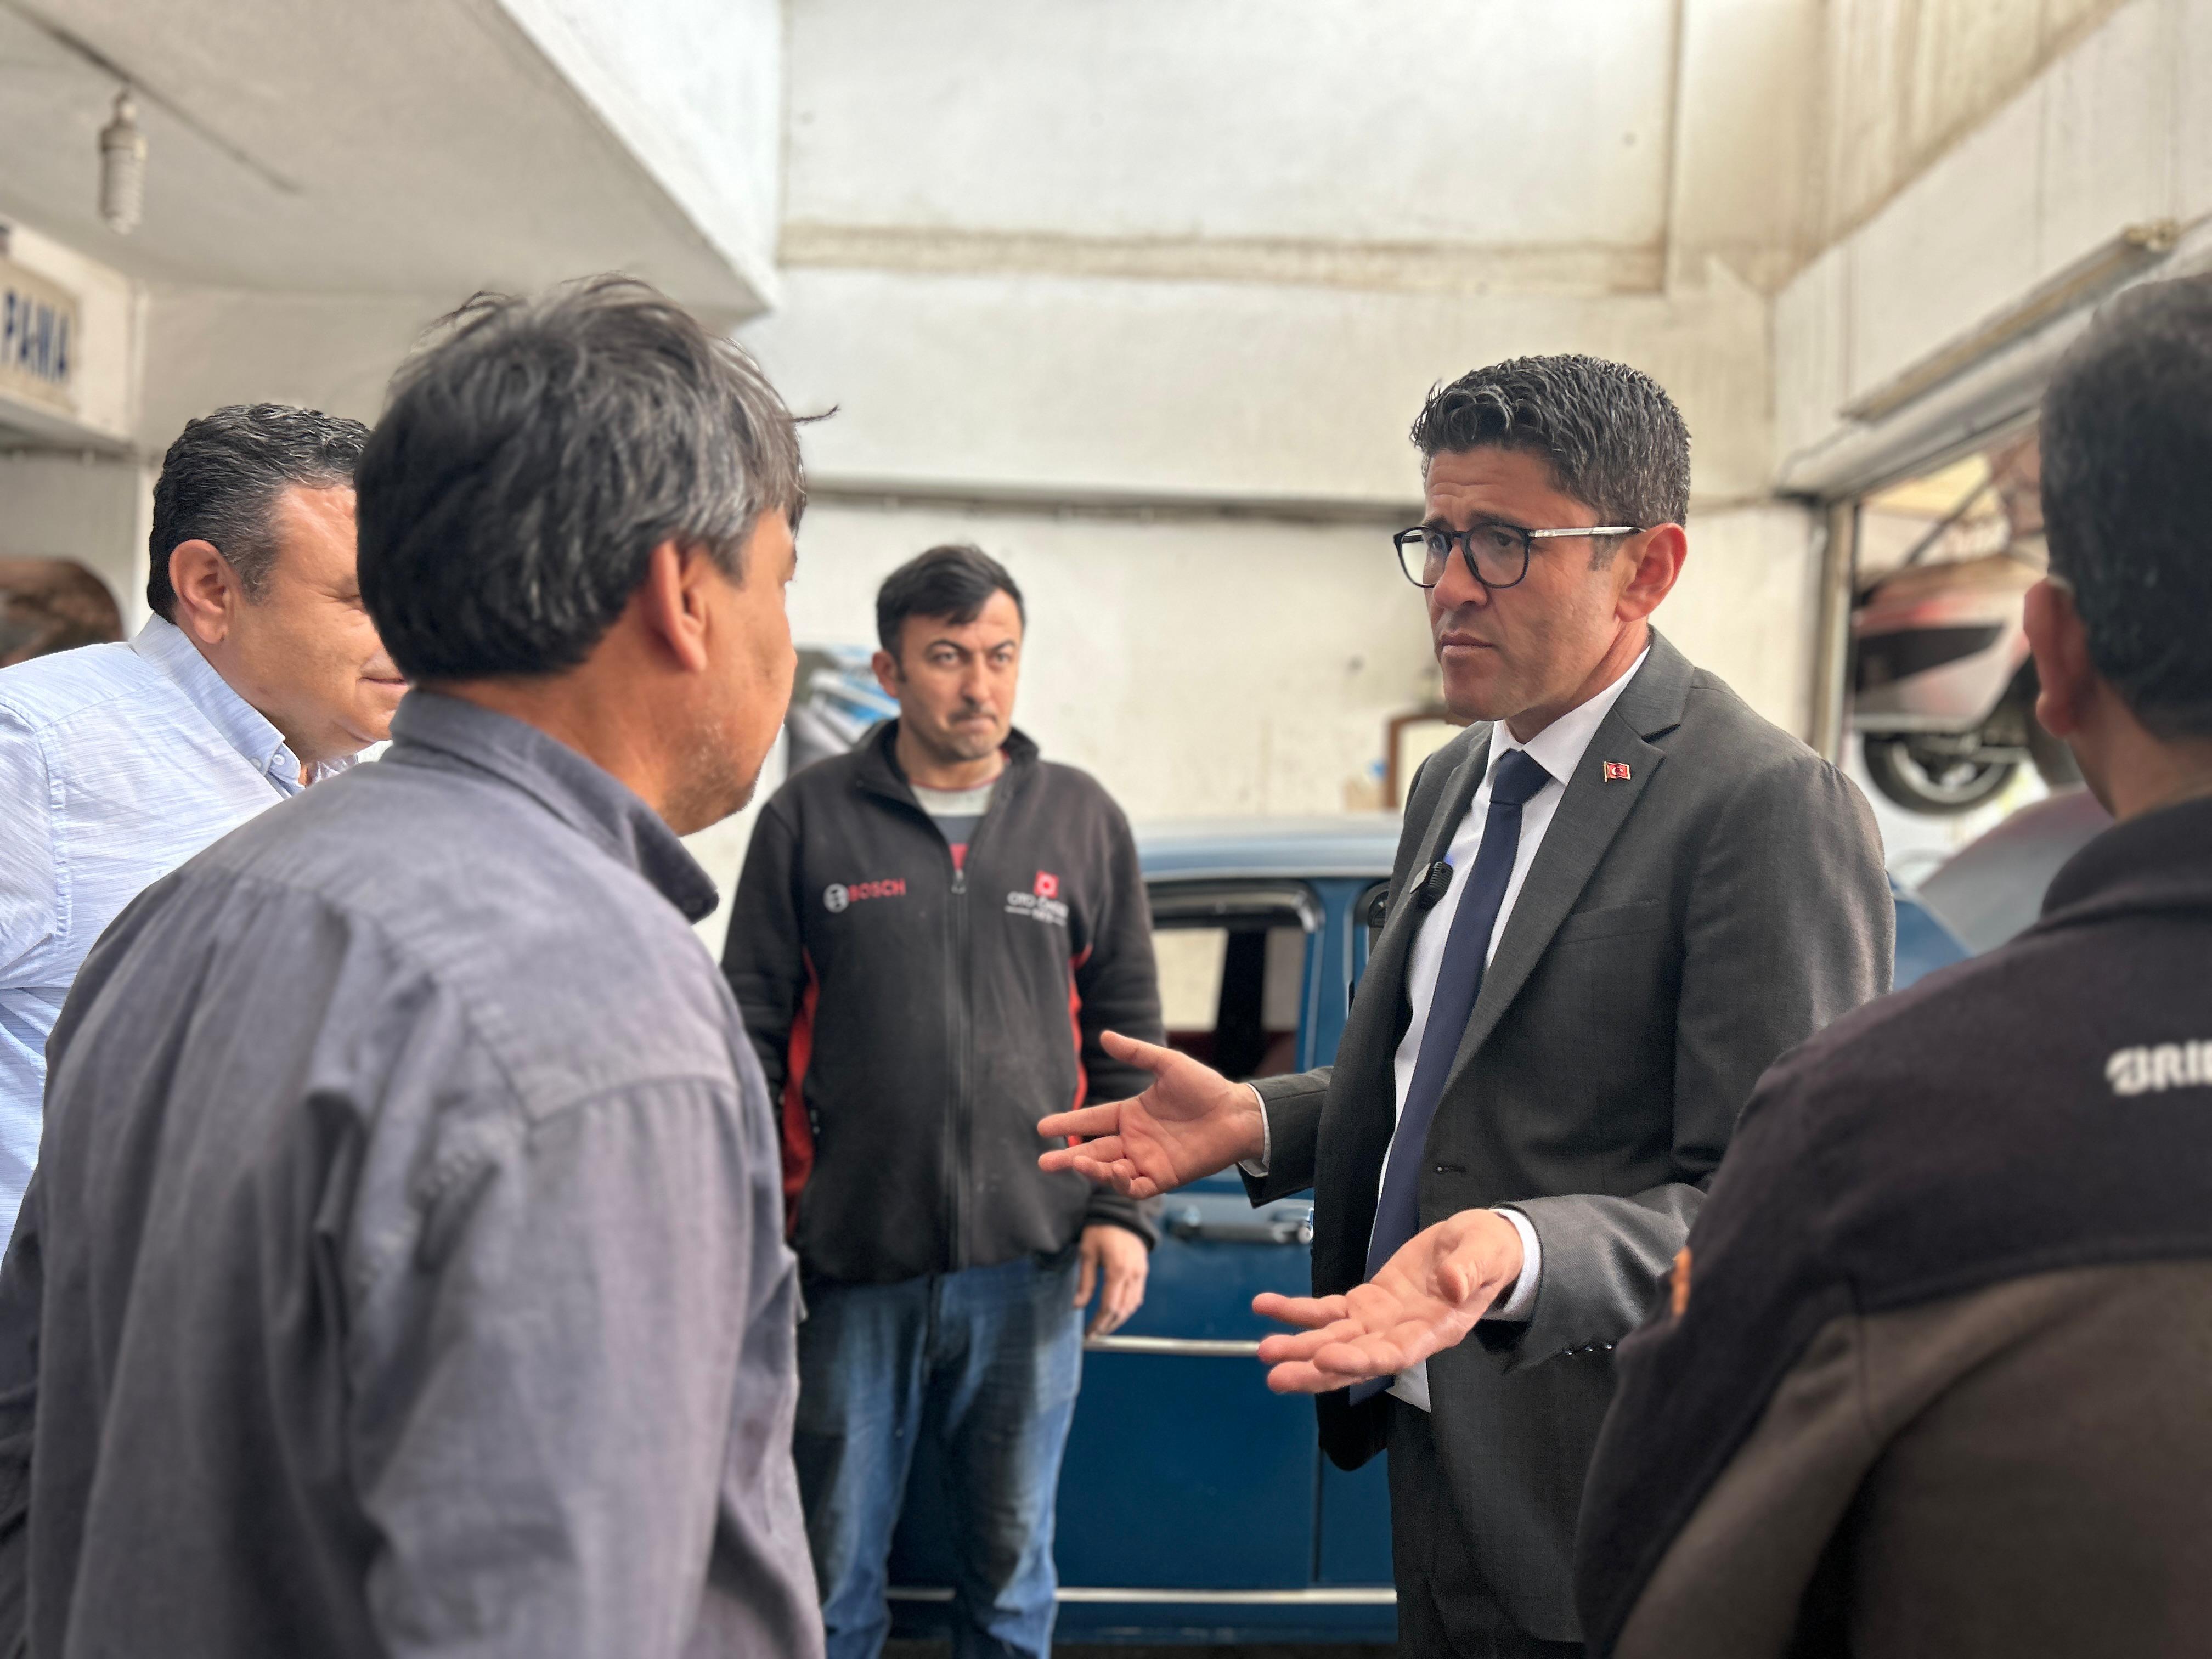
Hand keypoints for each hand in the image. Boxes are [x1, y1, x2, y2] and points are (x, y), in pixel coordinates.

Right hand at [1038, 1032, 1264, 1199]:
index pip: (1091, 1121)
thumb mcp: (1168, 1064)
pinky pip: (1137, 1187)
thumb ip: (1136, 1053)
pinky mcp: (1164, 1177)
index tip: (1042, 1126)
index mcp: (1131, 1114)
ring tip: (1078, 1163)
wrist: (1237, 1113)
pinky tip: (1115, 1171)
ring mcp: (1148, 1161)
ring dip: (1093, 1169)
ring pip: (1110, 1171)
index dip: (1068, 1124)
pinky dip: (1122, 1183)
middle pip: (1094, 1151)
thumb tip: (1103, 1036)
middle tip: (1045, 1162)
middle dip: (1068, 1157)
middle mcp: (1134, 1140)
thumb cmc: (1205, 1088)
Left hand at [1076, 1224, 1148, 1335]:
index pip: (1110, 1306)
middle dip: (1107, 1326)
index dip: (1099, 1323)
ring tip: (1103, 1327)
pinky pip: (1137, 1296)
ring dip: (1118, 1320)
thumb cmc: (1101, 1230)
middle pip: (1123, 1310)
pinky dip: (1127, 1308)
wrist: (1122, 1212)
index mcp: (1118, 1270)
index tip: (1088, 1334)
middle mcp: (1133, 1274)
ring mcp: (1141, 1273)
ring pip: (1132, 1306)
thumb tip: (1078, 1306)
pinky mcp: (1143, 1271)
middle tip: (1094, 1335)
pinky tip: (1116, 1313)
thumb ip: (1085, 1281)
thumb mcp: (1087, 1253)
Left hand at [1252, 1208, 1524, 1393]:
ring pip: (1335, 1340)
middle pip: (1355, 1358)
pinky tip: (1266, 1307)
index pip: (1395, 1353)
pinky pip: (1328, 1310)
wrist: (1479, 1246)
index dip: (1360, 1360)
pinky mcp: (1367, 1303)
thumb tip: (1452, 1286)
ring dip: (1299, 1346)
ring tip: (1264, 1350)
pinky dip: (1297, 1310)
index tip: (1327, 1359)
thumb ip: (1470, 1269)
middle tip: (1277, 1375)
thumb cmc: (1488, 1252)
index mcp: (1436, 1330)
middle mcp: (1404, 1334)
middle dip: (1316, 1367)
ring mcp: (1382, 1322)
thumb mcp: (1485, 1252)